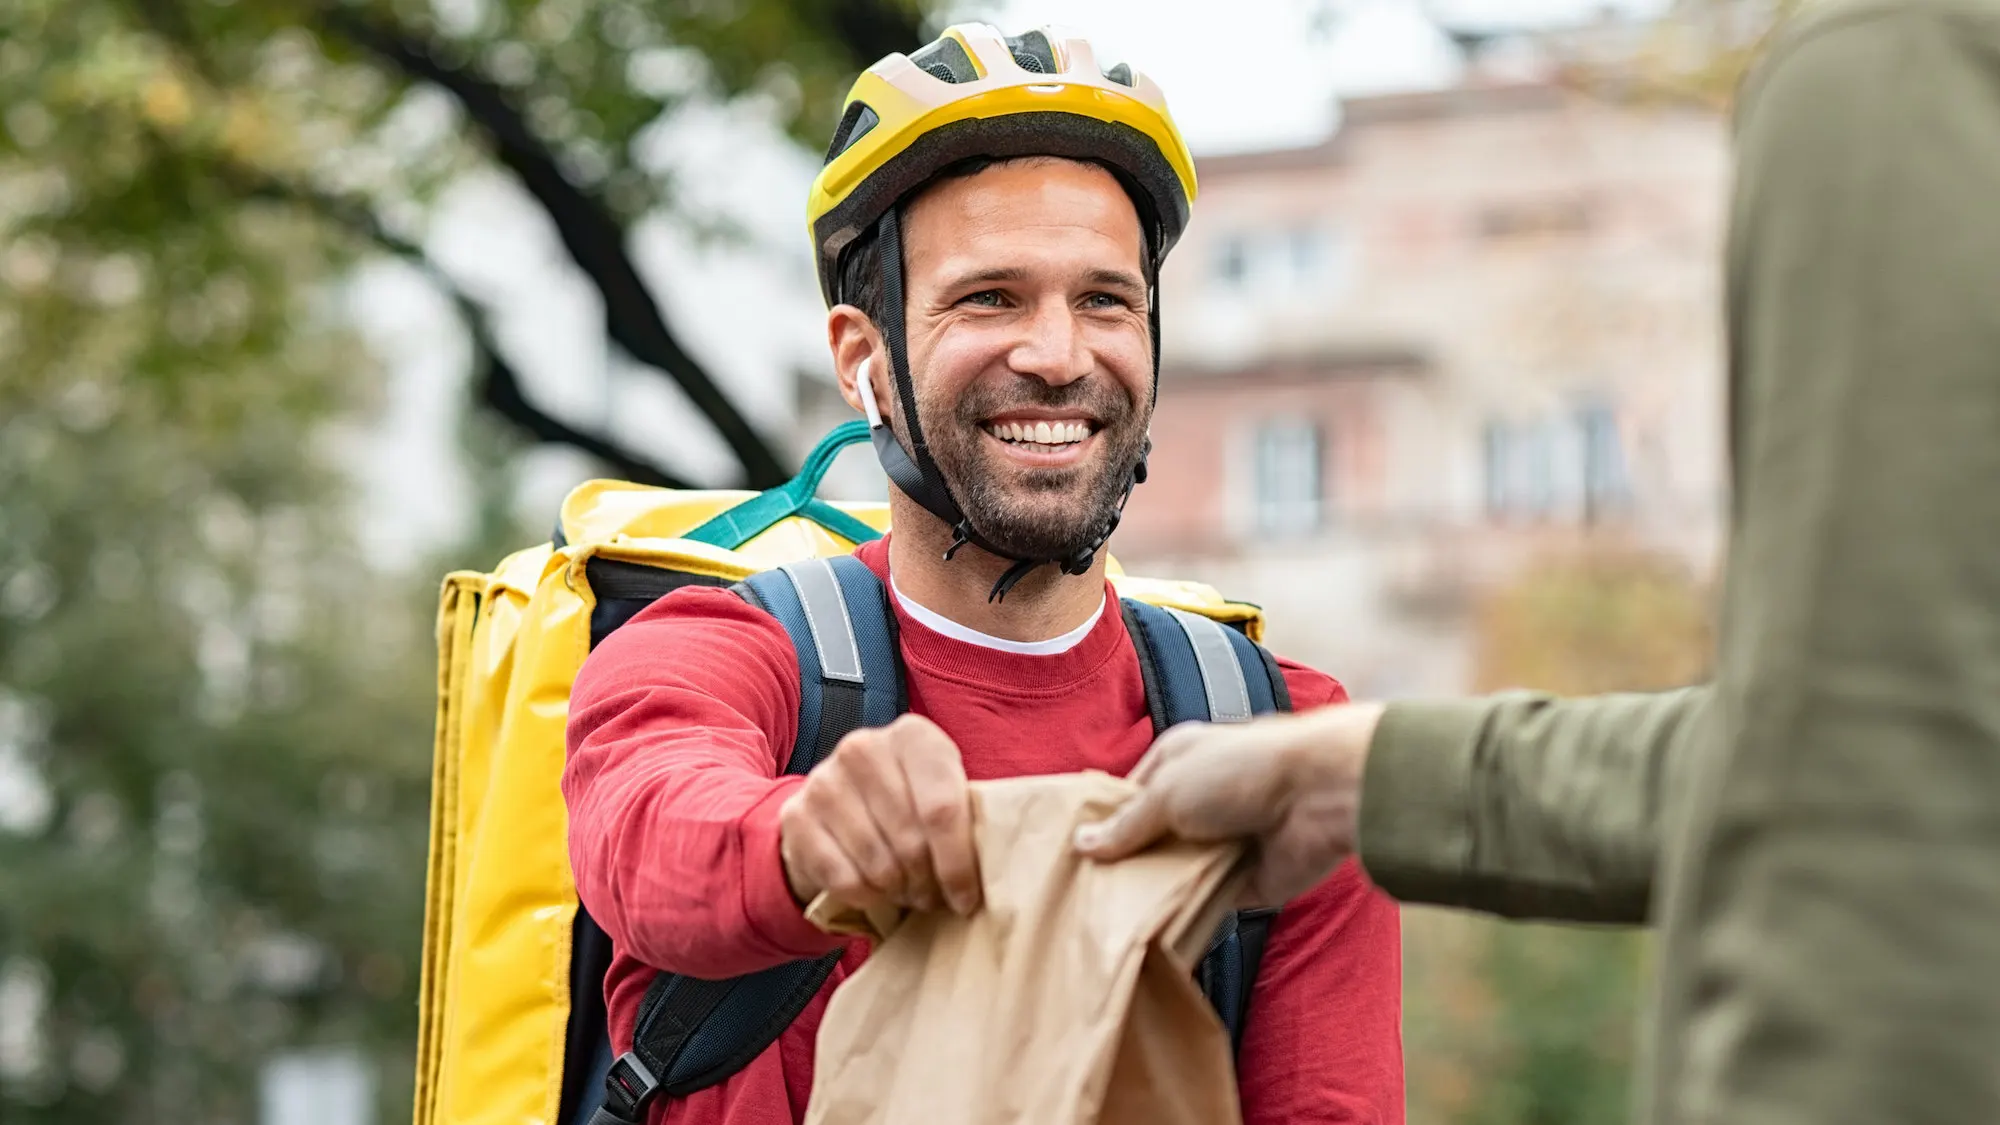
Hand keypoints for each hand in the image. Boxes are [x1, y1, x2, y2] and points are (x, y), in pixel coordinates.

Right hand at [779, 714, 980, 915]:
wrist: (836, 804)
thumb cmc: (909, 802)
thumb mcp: (943, 791)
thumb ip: (967, 815)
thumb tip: (1002, 865)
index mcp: (913, 736)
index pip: (943, 809)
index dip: (958, 864)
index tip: (967, 900)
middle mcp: (864, 747)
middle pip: (911, 841)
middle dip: (929, 883)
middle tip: (934, 898)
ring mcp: (824, 780)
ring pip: (878, 865)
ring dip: (899, 892)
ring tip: (909, 893)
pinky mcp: (796, 816)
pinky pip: (842, 879)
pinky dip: (865, 897)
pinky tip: (876, 891)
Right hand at [1073, 703, 1383, 905]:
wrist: (1321, 797)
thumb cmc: (1243, 771)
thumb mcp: (1168, 790)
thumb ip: (1127, 824)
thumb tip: (1082, 845)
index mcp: (1178, 762)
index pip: (1129, 796)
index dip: (1104, 824)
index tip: (1071, 858)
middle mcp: (1199, 799)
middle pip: (1151, 838)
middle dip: (1125, 864)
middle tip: (1082, 899)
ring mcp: (1222, 842)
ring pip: (1176, 874)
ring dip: (1155, 893)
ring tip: (1107, 922)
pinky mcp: (1245, 881)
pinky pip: (1206, 904)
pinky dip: (1187, 916)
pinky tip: (1151, 934)